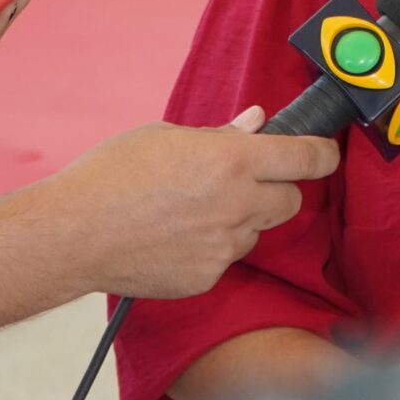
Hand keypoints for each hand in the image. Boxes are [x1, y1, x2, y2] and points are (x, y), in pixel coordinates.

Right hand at [40, 107, 340, 298]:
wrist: (73, 234)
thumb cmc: (110, 176)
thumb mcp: (164, 136)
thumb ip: (219, 134)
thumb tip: (254, 123)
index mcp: (231, 160)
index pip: (305, 158)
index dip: (322, 154)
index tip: (325, 153)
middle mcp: (236, 204)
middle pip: (289, 200)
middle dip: (276, 189)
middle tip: (242, 181)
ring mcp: (224, 245)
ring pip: (255, 230)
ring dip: (240, 219)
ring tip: (191, 210)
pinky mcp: (207, 276)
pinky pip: (225, 257)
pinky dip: (212, 247)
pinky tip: (174, 237)